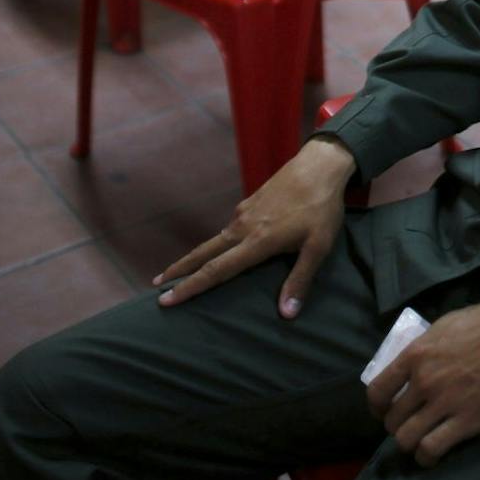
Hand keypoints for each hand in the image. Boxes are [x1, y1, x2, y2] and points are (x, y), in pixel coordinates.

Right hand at [153, 136, 355, 311]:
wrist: (319, 165)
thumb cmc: (322, 208)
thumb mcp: (318, 247)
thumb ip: (300, 280)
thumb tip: (286, 314)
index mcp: (257, 242)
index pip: (216, 270)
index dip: (190, 287)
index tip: (166, 300)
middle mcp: (243, 227)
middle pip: (203, 253)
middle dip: (179, 272)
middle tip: (157, 288)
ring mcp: (244, 213)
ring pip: (214, 240)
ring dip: (196, 258)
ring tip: (182, 273)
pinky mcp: (249, 203)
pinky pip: (229, 229)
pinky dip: (216, 244)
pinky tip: (220, 250)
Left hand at [368, 289, 479, 466]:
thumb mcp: (449, 323)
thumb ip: (427, 346)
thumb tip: (413, 362)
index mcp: (418, 353)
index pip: (378, 389)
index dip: (377, 405)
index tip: (385, 410)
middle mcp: (425, 380)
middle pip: (392, 418)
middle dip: (396, 424)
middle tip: (410, 423)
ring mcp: (445, 402)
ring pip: (406, 438)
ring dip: (409, 443)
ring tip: (419, 441)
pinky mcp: (468, 421)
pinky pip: (432, 448)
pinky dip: (426, 456)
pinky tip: (431, 453)